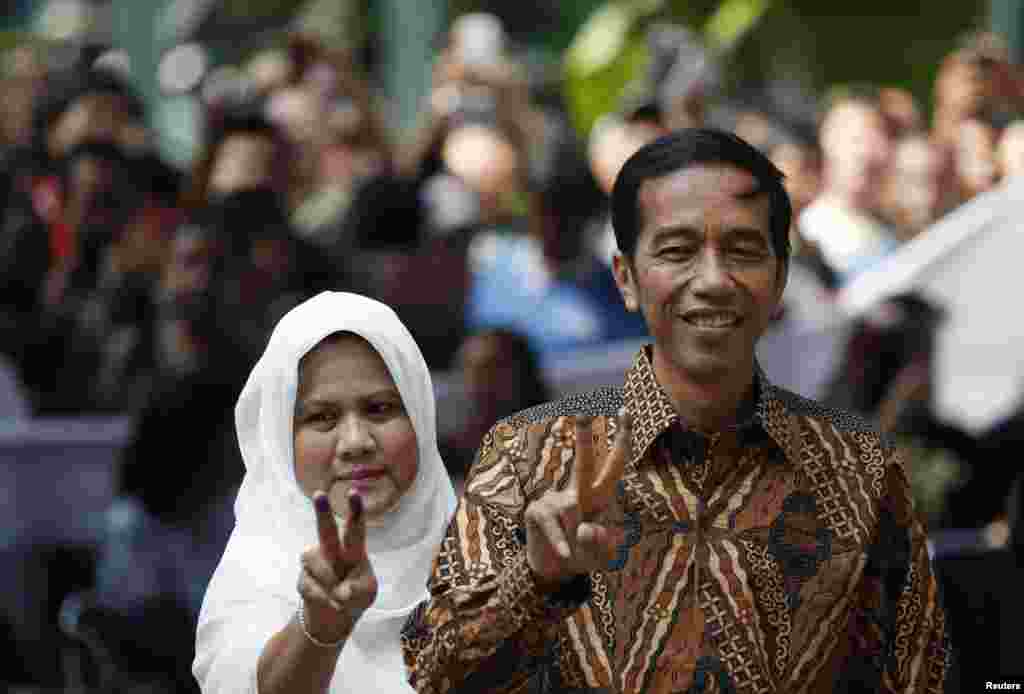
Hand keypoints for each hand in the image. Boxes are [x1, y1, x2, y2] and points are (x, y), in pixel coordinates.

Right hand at [297, 491, 377, 644]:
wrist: (333, 619)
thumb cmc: (356, 597)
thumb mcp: (367, 592)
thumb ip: (359, 589)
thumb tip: (343, 591)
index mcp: (353, 549)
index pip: (355, 528)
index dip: (355, 510)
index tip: (353, 492)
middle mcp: (331, 550)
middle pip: (325, 529)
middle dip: (322, 511)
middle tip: (319, 493)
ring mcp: (315, 563)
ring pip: (318, 564)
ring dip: (330, 583)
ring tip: (340, 596)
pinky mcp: (303, 578)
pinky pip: (312, 587)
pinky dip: (324, 599)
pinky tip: (329, 603)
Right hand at [524, 409, 630, 588]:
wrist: (554, 571)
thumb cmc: (583, 556)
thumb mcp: (601, 557)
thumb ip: (601, 546)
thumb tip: (587, 528)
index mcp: (599, 496)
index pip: (613, 465)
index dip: (621, 440)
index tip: (624, 411)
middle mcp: (577, 492)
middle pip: (584, 462)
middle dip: (584, 436)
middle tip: (583, 411)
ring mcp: (554, 499)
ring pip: (572, 510)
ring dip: (575, 537)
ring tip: (572, 550)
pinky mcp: (537, 511)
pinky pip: (555, 525)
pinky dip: (562, 543)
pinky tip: (565, 553)